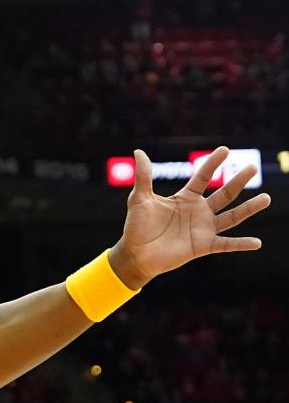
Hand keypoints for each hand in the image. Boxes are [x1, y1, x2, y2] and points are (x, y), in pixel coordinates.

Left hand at [110, 147, 270, 287]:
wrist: (136, 253)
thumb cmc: (137, 225)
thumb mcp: (140, 198)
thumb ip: (143, 176)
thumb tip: (139, 151)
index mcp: (185, 198)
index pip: (203, 177)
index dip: (213, 163)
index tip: (225, 149)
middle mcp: (199, 211)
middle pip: (224, 193)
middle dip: (238, 180)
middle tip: (252, 166)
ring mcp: (203, 229)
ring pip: (232, 216)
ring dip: (249, 208)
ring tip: (266, 198)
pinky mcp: (203, 246)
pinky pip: (226, 244)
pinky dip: (241, 244)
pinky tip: (257, 242)